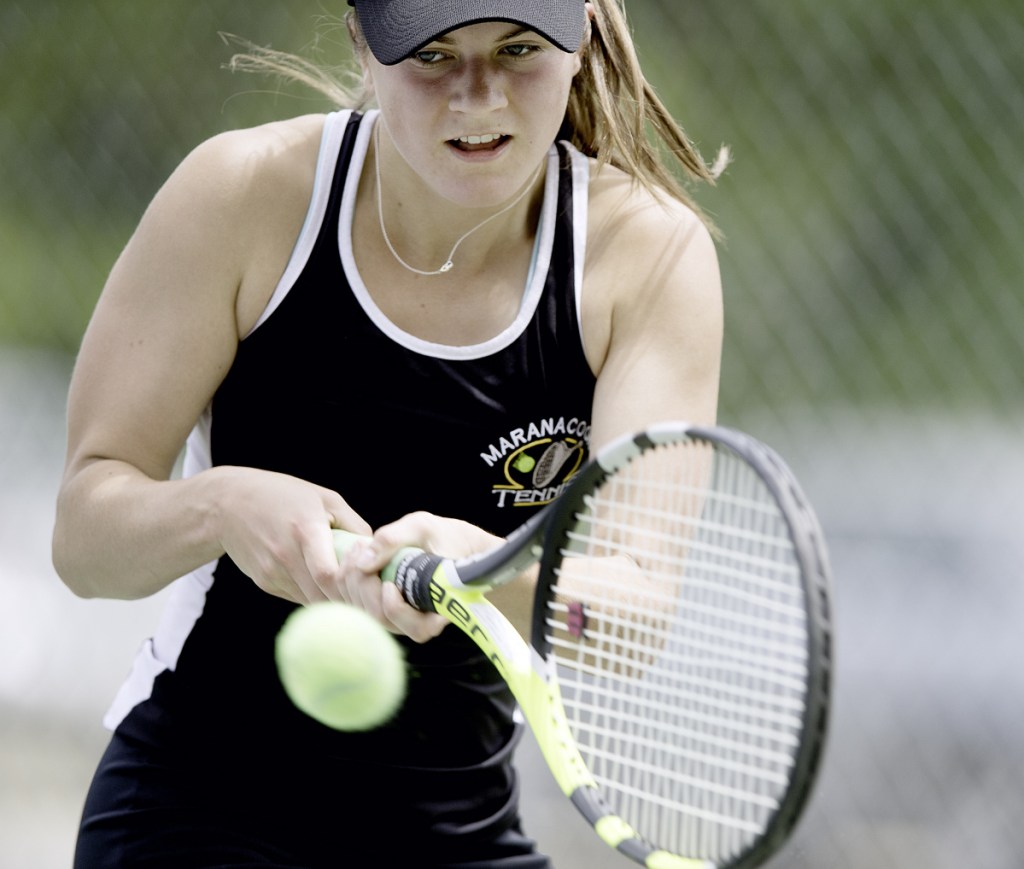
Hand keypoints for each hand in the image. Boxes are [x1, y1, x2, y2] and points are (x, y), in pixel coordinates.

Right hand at [210, 466, 369, 604]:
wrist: (228, 504)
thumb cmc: (284, 496)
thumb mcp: (325, 499)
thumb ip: (354, 525)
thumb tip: (378, 551)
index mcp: (305, 530)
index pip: (328, 574)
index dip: (351, 585)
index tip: (371, 583)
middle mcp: (286, 556)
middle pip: (323, 595)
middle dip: (350, 602)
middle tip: (372, 601)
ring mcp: (273, 573)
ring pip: (312, 602)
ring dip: (335, 603)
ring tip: (356, 597)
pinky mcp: (265, 583)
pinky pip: (298, 597)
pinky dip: (316, 597)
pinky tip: (329, 589)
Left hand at [335, 512, 501, 642]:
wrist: (452, 544)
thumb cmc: (442, 535)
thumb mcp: (422, 527)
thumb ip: (393, 539)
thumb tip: (363, 562)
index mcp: (438, 610)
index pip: (410, 625)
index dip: (393, 606)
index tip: (389, 580)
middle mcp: (416, 622)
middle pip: (378, 618)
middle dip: (362, 583)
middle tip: (361, 547)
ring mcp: (396, 619)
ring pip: (361, 613)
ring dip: (350, 580)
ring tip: (357, 547)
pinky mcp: (380, 609)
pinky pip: (355, 605)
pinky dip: (345, 582)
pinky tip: (352, 556)